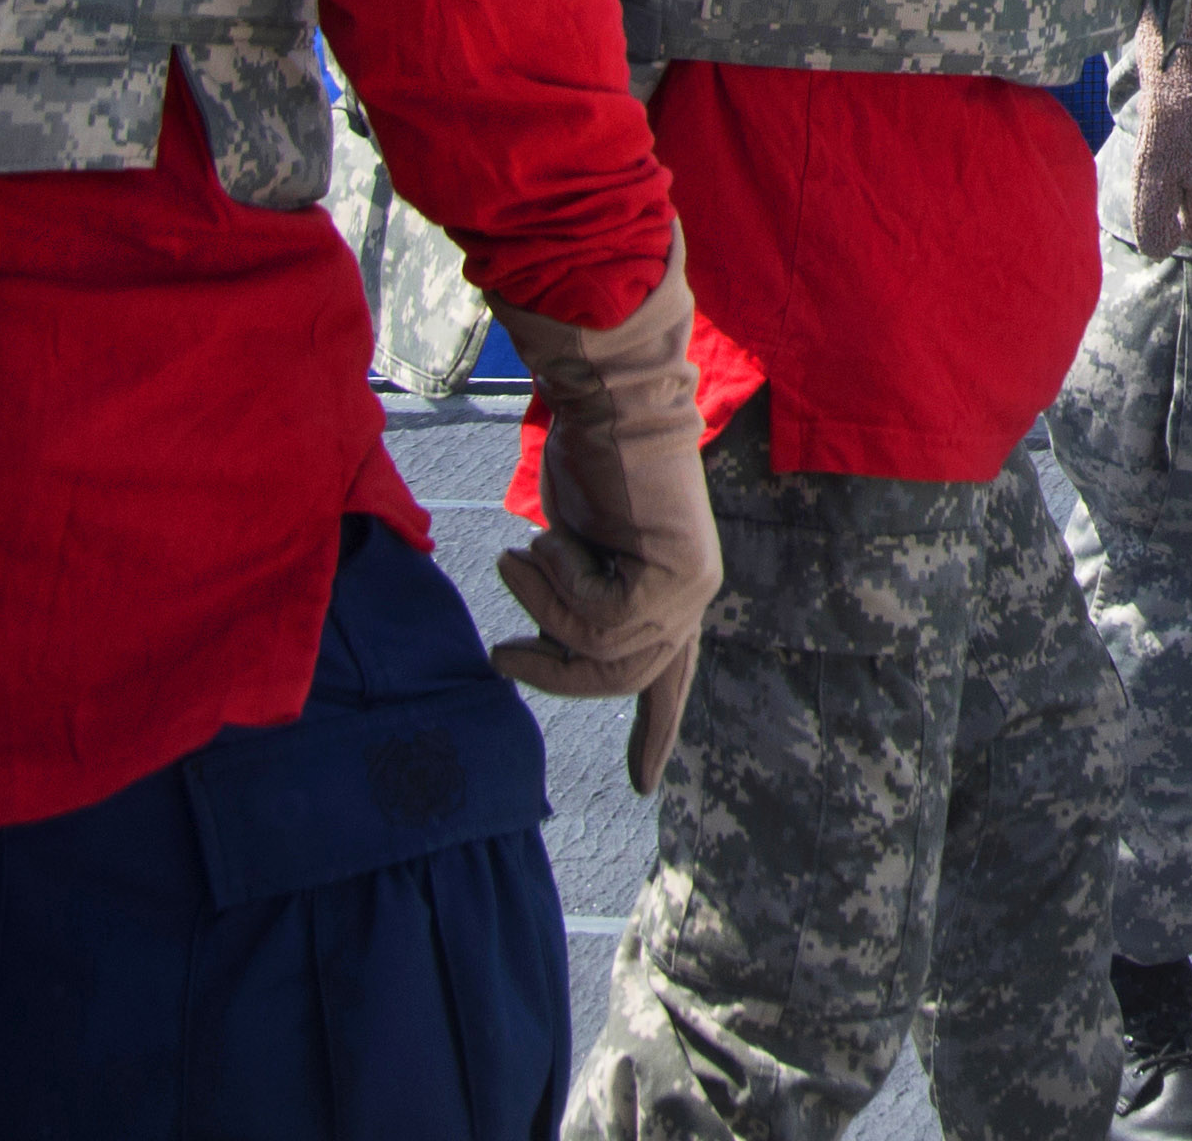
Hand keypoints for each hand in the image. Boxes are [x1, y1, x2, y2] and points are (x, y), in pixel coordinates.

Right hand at [489, 231, 725, 794]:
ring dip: (544, 602)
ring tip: (526, 551)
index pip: (669, 678)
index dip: (652, 732)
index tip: (643, 785)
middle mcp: (691, 599)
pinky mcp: (677, 578)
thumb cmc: (591, 465)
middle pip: (617, 679)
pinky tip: (556, 536)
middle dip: (551, 672)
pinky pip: (594, 617)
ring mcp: (690, 590)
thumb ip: (578, 605)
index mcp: (674, 596)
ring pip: (597, 648)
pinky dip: (556, 579)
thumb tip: (545, 656)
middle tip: (500, 656)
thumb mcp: (577, 551)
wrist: (611, 405)